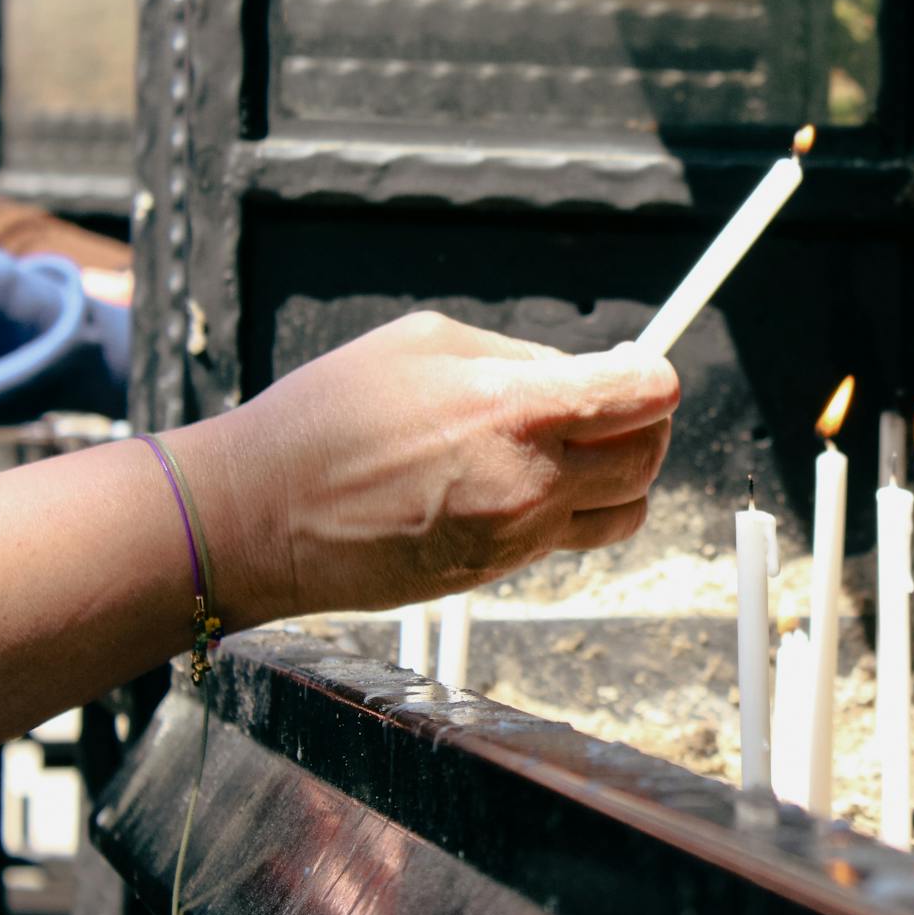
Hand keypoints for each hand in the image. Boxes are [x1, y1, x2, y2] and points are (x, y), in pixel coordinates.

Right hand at [179, 311, 677, 622]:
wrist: (260, 518)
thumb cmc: (326, 419)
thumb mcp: (424, 343)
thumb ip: (517, 355)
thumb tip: (576, 371)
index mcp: (518, 407)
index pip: (646, 394)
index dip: (654, 375)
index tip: (638, 367)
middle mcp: (532, 479)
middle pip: (650, 457)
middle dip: (647, 425)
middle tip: (615, 404)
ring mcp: (518, 534)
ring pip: (623, 512)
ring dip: (617, 477)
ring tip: (574, 447)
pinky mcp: (498, 571)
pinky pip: (566, 538)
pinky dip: (567, 508)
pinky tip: (519, 480)